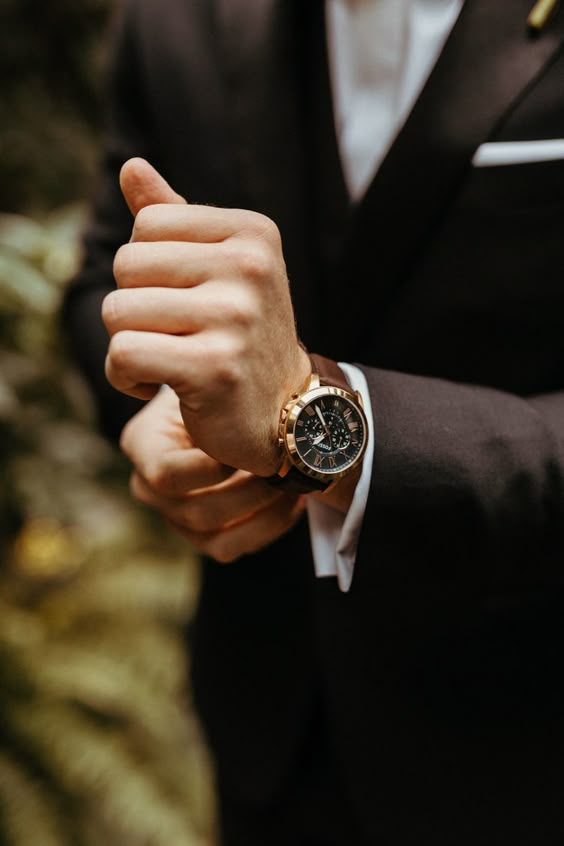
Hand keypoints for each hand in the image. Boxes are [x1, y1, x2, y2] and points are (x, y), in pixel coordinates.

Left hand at [103, 158, 310, 476]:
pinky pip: (123, 354)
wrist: (284, 413)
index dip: (147, 269)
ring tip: (168, 360)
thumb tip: (131, 166)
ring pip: (117, 311)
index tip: (183, 299)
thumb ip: (176, 218)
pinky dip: (125, 377)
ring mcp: (236, 317)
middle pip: (126, 265)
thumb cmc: (241, 334)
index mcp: (253, 233)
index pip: (147, 225)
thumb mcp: (220, 269)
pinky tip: (156, 386)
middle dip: (135, 307)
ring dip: (128, 344)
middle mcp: (251, 268)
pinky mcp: (214, 368)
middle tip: (175, 336)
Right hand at [120, 388, 305, 561]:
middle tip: (283, 470)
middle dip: (250, 493)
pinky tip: (291, 501)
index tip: (249, 450)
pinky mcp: (198, 534)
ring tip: (292, 486)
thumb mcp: (208, 383)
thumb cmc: (222, 390)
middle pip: (196, 511)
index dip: (213, 468)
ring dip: (263, 513)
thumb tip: (232, 404)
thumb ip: (211, 393)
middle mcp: (148, 485)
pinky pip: (230, 548)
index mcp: (142, 444)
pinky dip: (267, 527)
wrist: (231, 404)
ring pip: (215, 539)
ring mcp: (172, 514)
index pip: (166, 474)